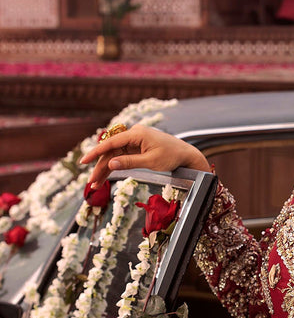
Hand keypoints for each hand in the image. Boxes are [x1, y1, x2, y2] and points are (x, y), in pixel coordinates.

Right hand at [80, 125, 209, 185]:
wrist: (186, 155)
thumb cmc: (172, 157)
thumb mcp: (151, 162)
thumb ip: (130, 162)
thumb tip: (111, 164)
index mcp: (136, 133)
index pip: (111, 143)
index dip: (96, 152)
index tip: (83, 161)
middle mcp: (133, 134)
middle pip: (111, 151)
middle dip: (100, 167)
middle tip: (92, 182)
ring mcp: (135, 140)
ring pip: (115, 155)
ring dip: (105, 169)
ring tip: (96, 184)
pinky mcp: (137, 147)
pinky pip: (122, 156)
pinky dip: (115, 166)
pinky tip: (106, 176)